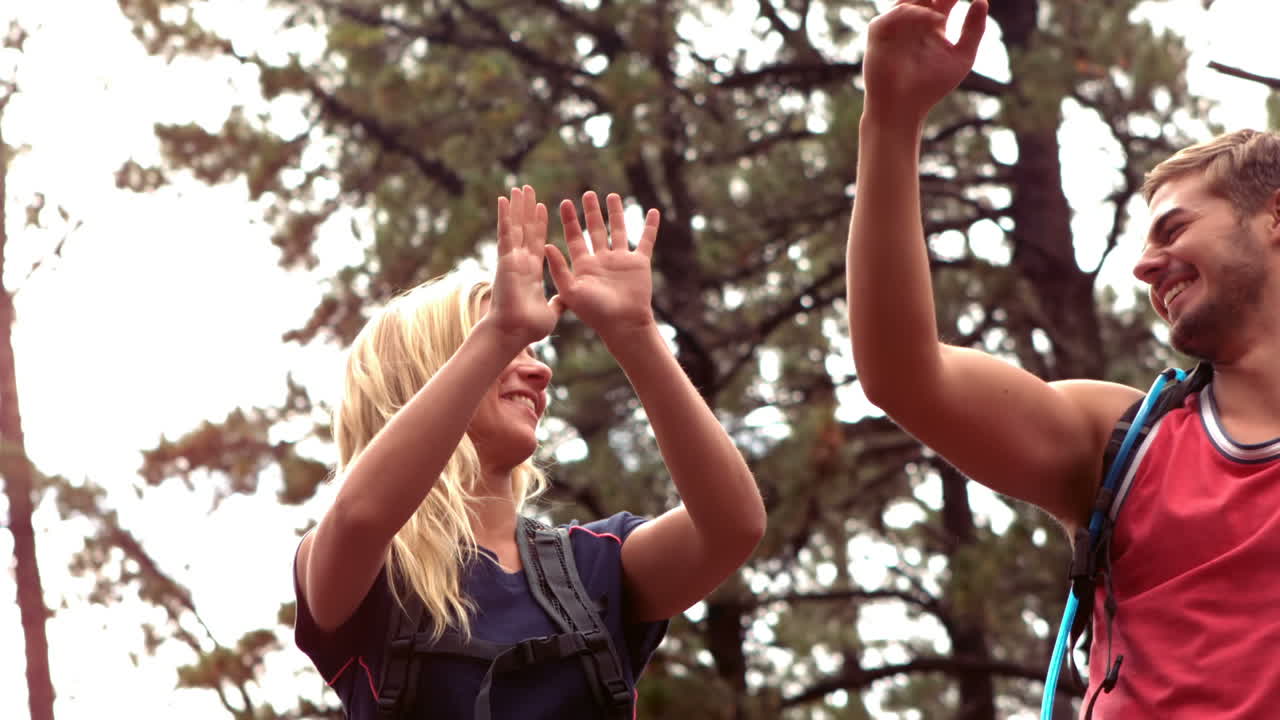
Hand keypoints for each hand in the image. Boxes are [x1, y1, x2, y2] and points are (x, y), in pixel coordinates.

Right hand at [488, 185, 559, 346]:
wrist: (514, 333)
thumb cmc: (529, 328)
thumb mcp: (551, 311)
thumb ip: (557, 301)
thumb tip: (565, 299)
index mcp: (531, 271)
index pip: (537, 242)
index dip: (539, 224)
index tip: (542, 207)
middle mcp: (521, 262)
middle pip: (525, 229)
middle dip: (527, 209)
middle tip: (529, 189)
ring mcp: (512, 259)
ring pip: (515, 227)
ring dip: (517, 207)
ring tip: (519, 188)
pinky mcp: (506, 260)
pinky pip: (506, 233)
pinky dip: (504, 216)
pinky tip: (504, 199)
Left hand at [546, 192, 658, 342]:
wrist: (623, 324)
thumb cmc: (595, 313)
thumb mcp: (570, 291)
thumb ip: (558, 269)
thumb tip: (545, 245)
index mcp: (584, 265)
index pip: (574, 237)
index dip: (569, 220)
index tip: (565, 203)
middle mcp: (602, 260)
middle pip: (595, 229)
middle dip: (591, 212)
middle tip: (587, 194)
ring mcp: (621, 260)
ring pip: (618, 230)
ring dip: (615, 213)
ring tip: (612, 196)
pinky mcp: (639, 263)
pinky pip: (646, 240)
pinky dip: (650, 227)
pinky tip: (653, 212)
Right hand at [862, 0, 986, 123]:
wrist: (901, 108)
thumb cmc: (930, 87)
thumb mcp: (961, 57)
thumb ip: (973, 30)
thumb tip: (982, 0)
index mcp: (933, 24)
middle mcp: (913, 21)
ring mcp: (895, 25)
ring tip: (946, 8)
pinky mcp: (879, 32)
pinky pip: (896, 12)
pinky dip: (916, 12)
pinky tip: (936, 20)